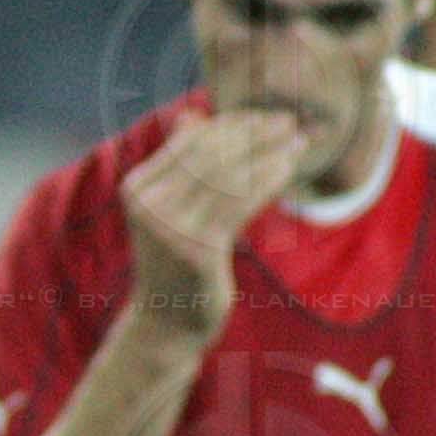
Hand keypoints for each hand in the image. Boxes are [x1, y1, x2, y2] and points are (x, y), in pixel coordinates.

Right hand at [120, 110, 302, 339]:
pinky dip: (268, 180)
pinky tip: (288, 169)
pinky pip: (240, 204)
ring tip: (298, 142)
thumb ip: (179, 164)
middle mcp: (149, 204)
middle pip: (211, 154)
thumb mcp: (170, 208)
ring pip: (229, 176)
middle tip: (289, 120)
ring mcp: (171, 228)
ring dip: (269, 153)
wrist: (167, 320)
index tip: (264, 116)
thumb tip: (193, 115)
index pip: (190, 142)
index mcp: (137, 187)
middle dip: (254, 133)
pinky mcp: (198, 250)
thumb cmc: (175, 259)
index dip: (231, 124)